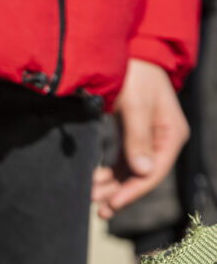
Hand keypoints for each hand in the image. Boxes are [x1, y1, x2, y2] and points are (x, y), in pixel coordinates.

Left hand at [92, 59, 188, 219]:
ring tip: (91, 196)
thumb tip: (143, 171)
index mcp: (171, 133)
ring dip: (112, 186)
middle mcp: (163, 140)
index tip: (113, 204)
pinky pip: (123, 163)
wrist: (126, 54)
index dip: (134, 191)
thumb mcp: (135, 104)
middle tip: (99, 209)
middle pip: (142, 177)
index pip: (154, 171)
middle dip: (120, 193)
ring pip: (131, 173)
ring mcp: (147, 140)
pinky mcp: (132, 138)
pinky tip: (95, 181)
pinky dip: (110, 174)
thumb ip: (137, 137)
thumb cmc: (134, 74)